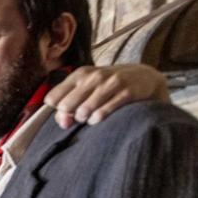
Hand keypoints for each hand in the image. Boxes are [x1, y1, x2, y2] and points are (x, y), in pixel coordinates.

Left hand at [46, 64, 169, 127]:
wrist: (145, 78)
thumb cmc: (109, 88)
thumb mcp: (87, 90)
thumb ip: (68, 106)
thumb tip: (62, 122)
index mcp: (79, 74)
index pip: (52, 98)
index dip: (57, 110)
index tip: (66, 113)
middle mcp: (93, 77)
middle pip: (65, 106)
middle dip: (71, 116)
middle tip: (81, 116)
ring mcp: (110, 83)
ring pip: (83, 110)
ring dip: (85, 119)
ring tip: (91, 117)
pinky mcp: (126, 93)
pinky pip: (102, 113)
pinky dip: (98, 119)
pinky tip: (100, 118)